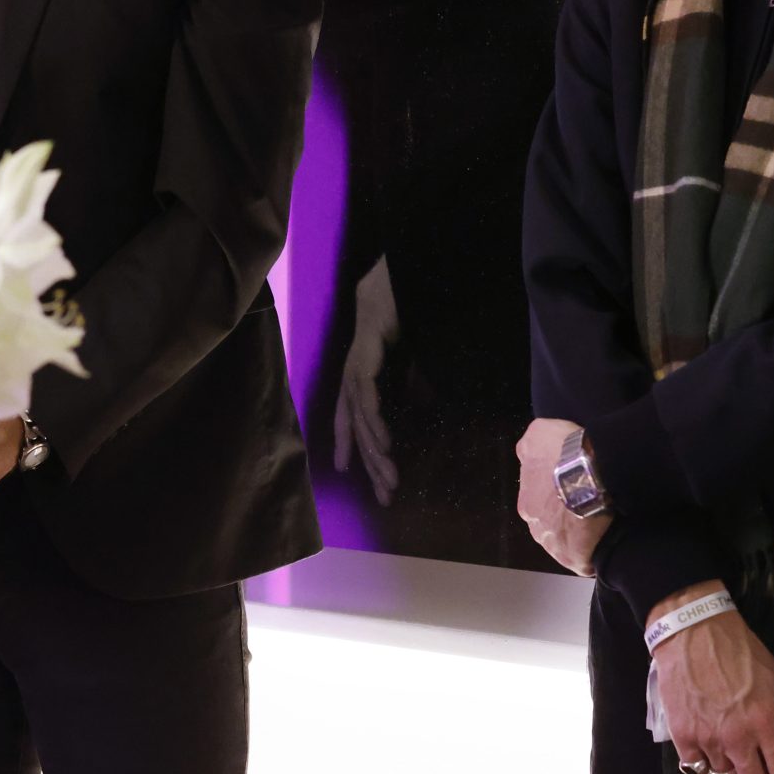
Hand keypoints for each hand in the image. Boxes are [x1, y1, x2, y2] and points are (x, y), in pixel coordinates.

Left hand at [332, 256, 400, 503]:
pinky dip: (372, 422)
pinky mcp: (362, 358)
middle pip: (356, 428)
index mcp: (359, 375)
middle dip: (371, 464)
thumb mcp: (412, 355)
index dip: (350, 445)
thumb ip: (413, 379)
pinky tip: (382, 443)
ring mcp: (354, 367)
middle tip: (386, 496)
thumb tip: (423, 400)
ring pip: (359, 419)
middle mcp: (352, 375)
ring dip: (374, 451)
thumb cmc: (402, 312)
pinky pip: (365, 397)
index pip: (350, 417)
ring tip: (388, 478)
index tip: (353, 474)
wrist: (397, 278)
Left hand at [514, 417, 609, 574]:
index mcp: (527, 494)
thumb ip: (533, 443)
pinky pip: (582, 559)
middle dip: (566, 513)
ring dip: (579, 532)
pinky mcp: (571, 558)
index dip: (558, 490)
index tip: (576, 485)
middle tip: (591, 502)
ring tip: (602, 521)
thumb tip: (532, 449)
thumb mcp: (541, 432)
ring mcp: (550, 542)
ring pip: (564, 539)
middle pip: (550, 519)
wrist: (590, 477)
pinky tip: (606, 539)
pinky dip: (592, 552)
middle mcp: (533, 519)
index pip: (540, 496)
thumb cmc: (568, 452)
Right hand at [649, 583, 773, 773]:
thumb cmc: (742, 652)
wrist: (692, 630)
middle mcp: (739, 737)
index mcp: (768, 722)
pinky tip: (709, 741)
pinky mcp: (682, 736)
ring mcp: (708, 739)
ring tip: (730, 741)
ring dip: (733, 769)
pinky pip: (698, 769)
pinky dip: (706, 763)